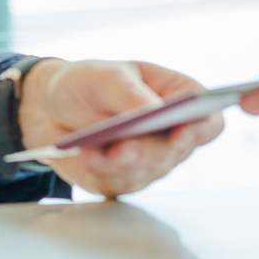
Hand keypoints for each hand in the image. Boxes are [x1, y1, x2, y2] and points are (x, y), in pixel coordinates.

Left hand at [18, 59, 223, 198]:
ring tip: (93, 150)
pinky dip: (99, 170)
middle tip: (124, 147)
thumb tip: (152, 112)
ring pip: (145, 172)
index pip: (208, 123)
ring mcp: (148, 162)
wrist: (50, 106)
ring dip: (119, 163)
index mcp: (179, 101)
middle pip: (175, 153)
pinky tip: (84, 155)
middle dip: (148, 151)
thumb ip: (131, 93)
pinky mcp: (121, 180)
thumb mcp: (107, 76)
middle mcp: (171, 136)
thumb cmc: (89, 83)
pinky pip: (117, 183)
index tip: (181, 133)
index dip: (199, 131)